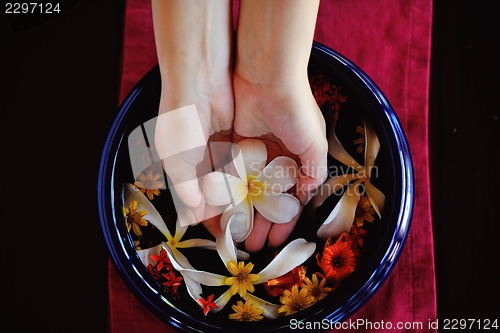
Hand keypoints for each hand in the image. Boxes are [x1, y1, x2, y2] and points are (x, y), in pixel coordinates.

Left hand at [233, 71, 327, 251]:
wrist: (268, 78)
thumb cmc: (296, 111)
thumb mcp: (314, 144)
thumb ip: (315, 171)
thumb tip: (308, 197)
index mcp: (297, 159)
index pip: (290, 199)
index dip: (285, 221)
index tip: (277, 240)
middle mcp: (275, 158)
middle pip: (266, 199)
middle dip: (261, 222)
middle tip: (254, 244)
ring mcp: (254, 152)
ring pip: (248, 190)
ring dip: (244, 212)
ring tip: (237, 233)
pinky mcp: (234, 144)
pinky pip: (231, 173)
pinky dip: (229, 191)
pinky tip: (224, 210)